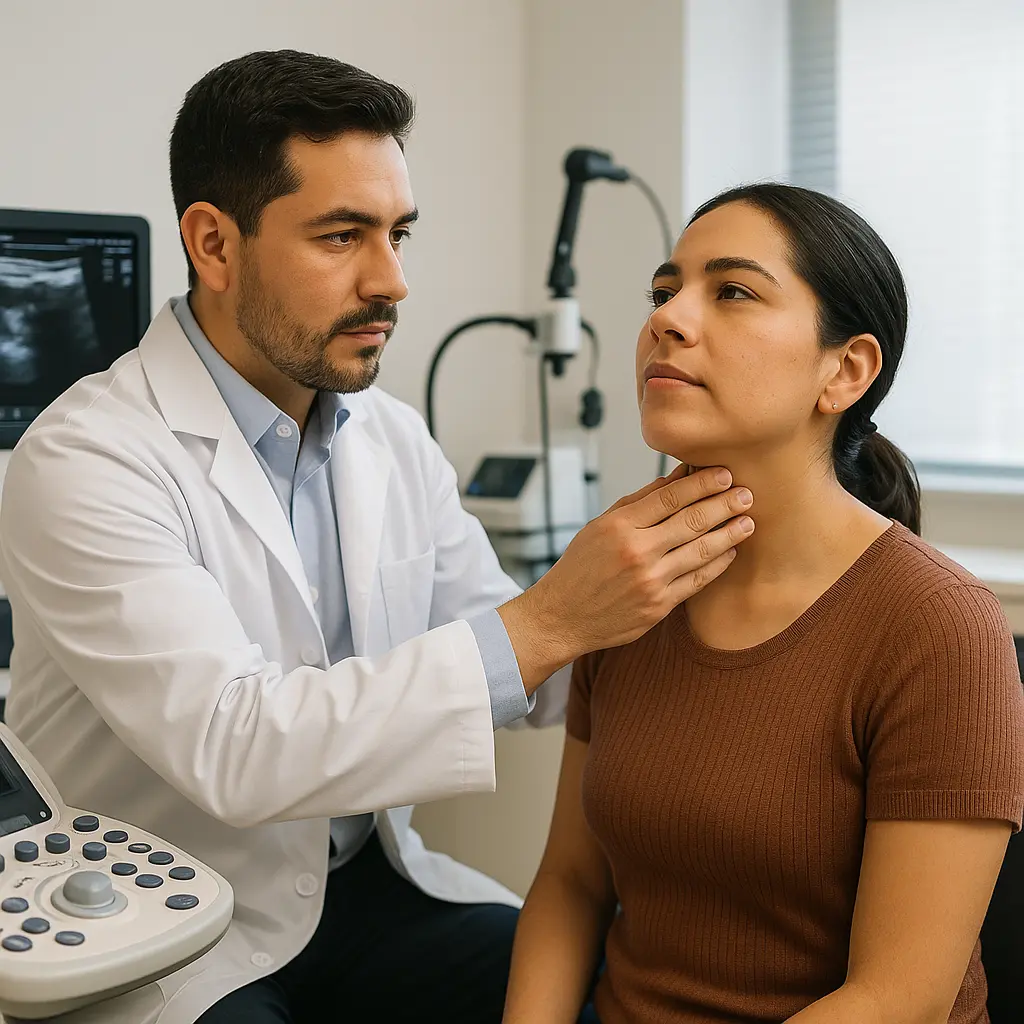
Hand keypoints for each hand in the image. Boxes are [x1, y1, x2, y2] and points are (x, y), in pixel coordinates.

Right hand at [499, 466, 754, 692]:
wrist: (562, 617)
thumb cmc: (580, 567)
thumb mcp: (600, 526)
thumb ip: (640, 502)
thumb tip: (678, 477)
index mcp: (619, 526)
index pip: (670, 497)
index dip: (702, 484)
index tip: (725, 474)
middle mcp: (636, 552)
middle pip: (692, 521)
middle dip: (725, 505)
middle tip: (748, 494)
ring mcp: (650, 581)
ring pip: (701, 551)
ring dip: (730, 534)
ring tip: (748, 522)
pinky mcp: (658, 606)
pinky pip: (697, 581)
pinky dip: (717, 564)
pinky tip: (730, 552)